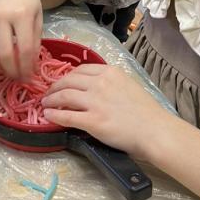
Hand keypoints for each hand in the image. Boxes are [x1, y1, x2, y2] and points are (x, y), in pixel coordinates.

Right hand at [0, 0, 43, 77]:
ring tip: (3, 70)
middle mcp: (1, 16)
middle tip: (16, 77)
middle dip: (11, 71)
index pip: (24, 49)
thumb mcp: (38, 19)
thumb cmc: (28, 1)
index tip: (29, 77)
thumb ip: (34, 41)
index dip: (27, 67)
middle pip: (4, 54)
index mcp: (21, 15)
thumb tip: (29, 66)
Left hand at [41, 64, 170, 159]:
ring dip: (51, 100)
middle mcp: (100, 83)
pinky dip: (54, 115)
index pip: (81, 70)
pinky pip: (66, 116)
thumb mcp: (128, 85)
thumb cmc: (146, 111)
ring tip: (45, 104)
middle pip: (68, 80)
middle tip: (48, 94)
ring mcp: (95, 102)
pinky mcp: (92, 121)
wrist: (154, 130)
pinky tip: (48, 116)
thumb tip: (93, 86)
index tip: (61, 82)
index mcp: (109, 72)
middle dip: (55, 87)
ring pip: (64, 95)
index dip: (67, 76)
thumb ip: (110, 82)